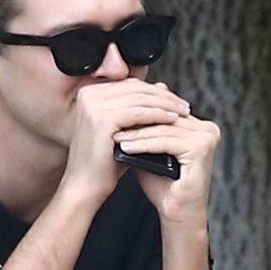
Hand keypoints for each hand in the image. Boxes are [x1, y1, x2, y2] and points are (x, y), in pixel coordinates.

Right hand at [60, 79, 189, 204]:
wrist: (85, 185)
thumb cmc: (104, 161)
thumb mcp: (124, 128)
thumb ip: (138, 107)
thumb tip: (163, 86)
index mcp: (90, 92)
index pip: (130, 84)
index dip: (156, 91)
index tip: (176, 100)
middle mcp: (88, 94)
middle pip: (136, 88)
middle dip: (164, 97)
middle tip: (185, 105)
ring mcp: (93, 105)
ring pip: (140, 98)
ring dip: (166, 105)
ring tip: (184, 112)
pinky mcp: (102, 118)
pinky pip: (139, 113)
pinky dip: (159, 115)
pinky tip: (173, 120)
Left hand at [113, 110, 222, 228]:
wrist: (178, 212)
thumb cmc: (165, 186)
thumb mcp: (152, 151)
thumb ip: (145, 131)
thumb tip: (123, 111)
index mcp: (200, 127)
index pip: (165, 112)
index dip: (139, 114)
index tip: (114, 116)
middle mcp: (208, 130)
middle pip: (165, 119)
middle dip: (136, 122)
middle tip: (110, 124)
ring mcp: (207, 138)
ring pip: (163, 130)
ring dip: (136, 134)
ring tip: (114, 137)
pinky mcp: (201, 149)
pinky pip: (166, 142)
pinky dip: (144, 145)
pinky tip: (126, 147)